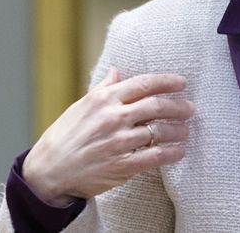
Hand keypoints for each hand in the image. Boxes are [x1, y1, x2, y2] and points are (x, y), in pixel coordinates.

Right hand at [22, 67, 193, 205]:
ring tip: (185, 130)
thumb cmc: (65, 136)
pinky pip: (155, 156)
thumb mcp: (80, 106)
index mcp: (102, 99)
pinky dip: (171, 153)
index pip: (142, 84)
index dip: (166, 81)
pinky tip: (179, 151)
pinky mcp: (122, 165)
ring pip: (159, 131)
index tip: (181, 82)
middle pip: (156, 105)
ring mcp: (118, 142)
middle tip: (190, 108)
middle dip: (178, 106)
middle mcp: (112, 117)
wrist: (50, 169)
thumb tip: (116, 71)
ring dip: (178, 130)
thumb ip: (102, 88)